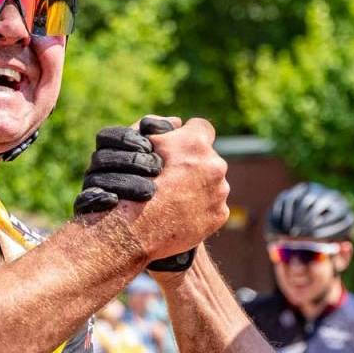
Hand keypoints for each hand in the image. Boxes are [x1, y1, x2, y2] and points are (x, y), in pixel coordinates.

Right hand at [75, 124, 162, 214]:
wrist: (153, 223)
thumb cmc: (159, 184)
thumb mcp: (164, 159)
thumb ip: (166, 138)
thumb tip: (176, 122)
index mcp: (110, 152)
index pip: (106, 136)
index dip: (126, 138)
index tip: (149, 146)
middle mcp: (97, 169)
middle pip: (102, 157)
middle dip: (130, 161)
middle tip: (157, 169)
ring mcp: (91, 189)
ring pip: (96, 179)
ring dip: (123, 182)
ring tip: (150, 190)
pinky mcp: (87, 212)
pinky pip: (84, 202)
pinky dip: (98, 199)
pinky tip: (115, 200)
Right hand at [106, 117, 226, 265]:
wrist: (137, 228)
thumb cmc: (133, 183)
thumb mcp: (141, 146)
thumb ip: (161, 129)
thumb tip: (178, 123)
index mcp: (196, 143)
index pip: (200, 127)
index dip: (188, 134)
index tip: (179, 145)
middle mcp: (214, 165)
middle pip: (208, 158)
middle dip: (194, 165)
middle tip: (173, 177)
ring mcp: (220, 191)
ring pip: (212, 183)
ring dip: (198, 187)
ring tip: (175, 199)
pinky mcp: (219, 214)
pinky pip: (213, 207)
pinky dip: (200, 209)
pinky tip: (181, 214)